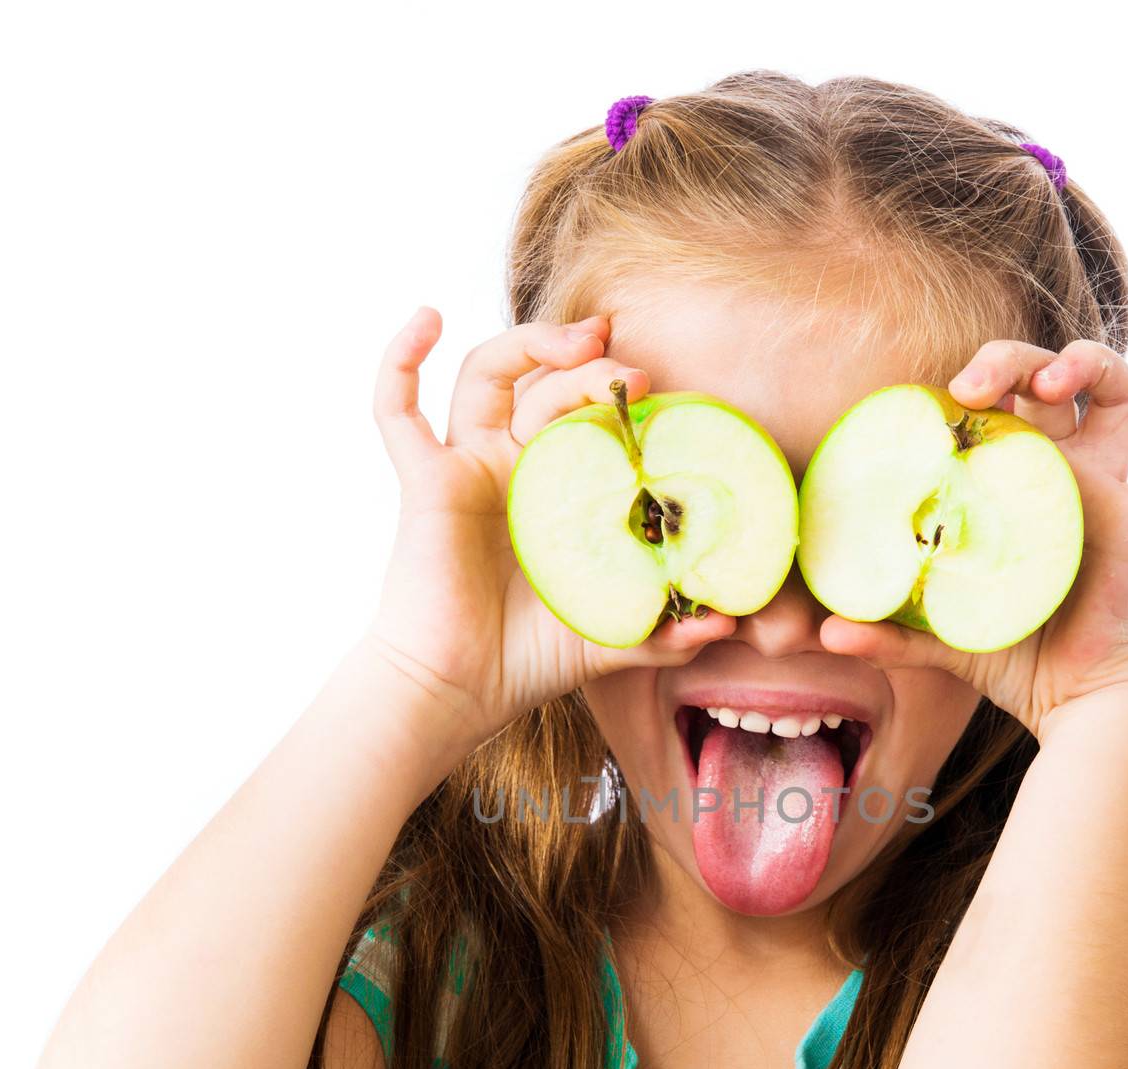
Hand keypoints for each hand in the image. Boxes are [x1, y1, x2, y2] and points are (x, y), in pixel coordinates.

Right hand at [364, 307, 735, 747]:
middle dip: (590, 367)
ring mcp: (465, 467)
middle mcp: (510, 467)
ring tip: (581, 341)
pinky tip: (427, 318)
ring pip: (487, 373)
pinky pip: (395, 409)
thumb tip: (732, 622)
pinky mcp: (425, 480)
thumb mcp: (612, 636)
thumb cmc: (527, 661)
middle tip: (633, 376)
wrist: (459, 691)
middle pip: (546, 385)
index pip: (591, 419)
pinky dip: (400, 358)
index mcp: (557, 490)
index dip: (622, 395)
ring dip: (528, 342)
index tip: (665, 391)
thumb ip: (670, 630)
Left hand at [820, 338, 1127, 742]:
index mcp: (1010, 482)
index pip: (994, 405)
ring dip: (1089, 362)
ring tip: (1051, 378)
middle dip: (1014, 359)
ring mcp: (1107, 487)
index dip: (970, 384)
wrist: (1071, 702)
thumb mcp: (937, 637)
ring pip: (1117, 394)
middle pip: (1050, 381)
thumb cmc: (1009, 658)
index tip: (932, 397)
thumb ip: (886, 634)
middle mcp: (1060, 472)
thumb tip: (822, 634)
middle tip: (973, 384)